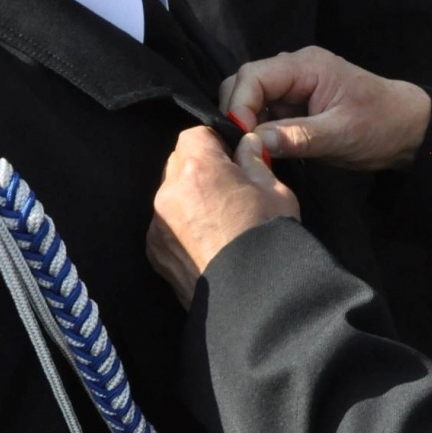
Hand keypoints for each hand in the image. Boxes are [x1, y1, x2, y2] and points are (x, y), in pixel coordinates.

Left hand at [148, 128, 299, 307]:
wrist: (253, 298)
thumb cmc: (268, 241)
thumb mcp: (276, 191)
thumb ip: (255, 162)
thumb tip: (247, 145)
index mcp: (199, 168)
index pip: (196, 134)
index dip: (216, 143)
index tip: (232, 157)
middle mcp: (169, 192)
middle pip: (179, 163)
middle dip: (201, 169)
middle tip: (230, 188)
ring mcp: (157, 223)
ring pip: (171, 194)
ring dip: (190, 198)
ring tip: (220, 220)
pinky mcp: (155, 250)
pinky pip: (165, 223)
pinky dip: (182, 225)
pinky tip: (207, 240)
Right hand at [220, 46, 431, 170]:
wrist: (408, 128)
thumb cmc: (382, 125)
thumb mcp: (342, 135)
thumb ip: (299, 137)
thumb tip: (256, 142)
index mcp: (306, 66)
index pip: (252, 76)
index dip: (239, 106)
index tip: (243, 139)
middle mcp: (294, 70)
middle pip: (244, 84)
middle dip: (239, 115)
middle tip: (247, 150)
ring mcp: (293, 86)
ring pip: (250, 100)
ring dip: (248, 126)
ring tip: (258, 153)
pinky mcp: (294, 104)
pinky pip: (264, 114)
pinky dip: (260, 132)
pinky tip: (268, 151)